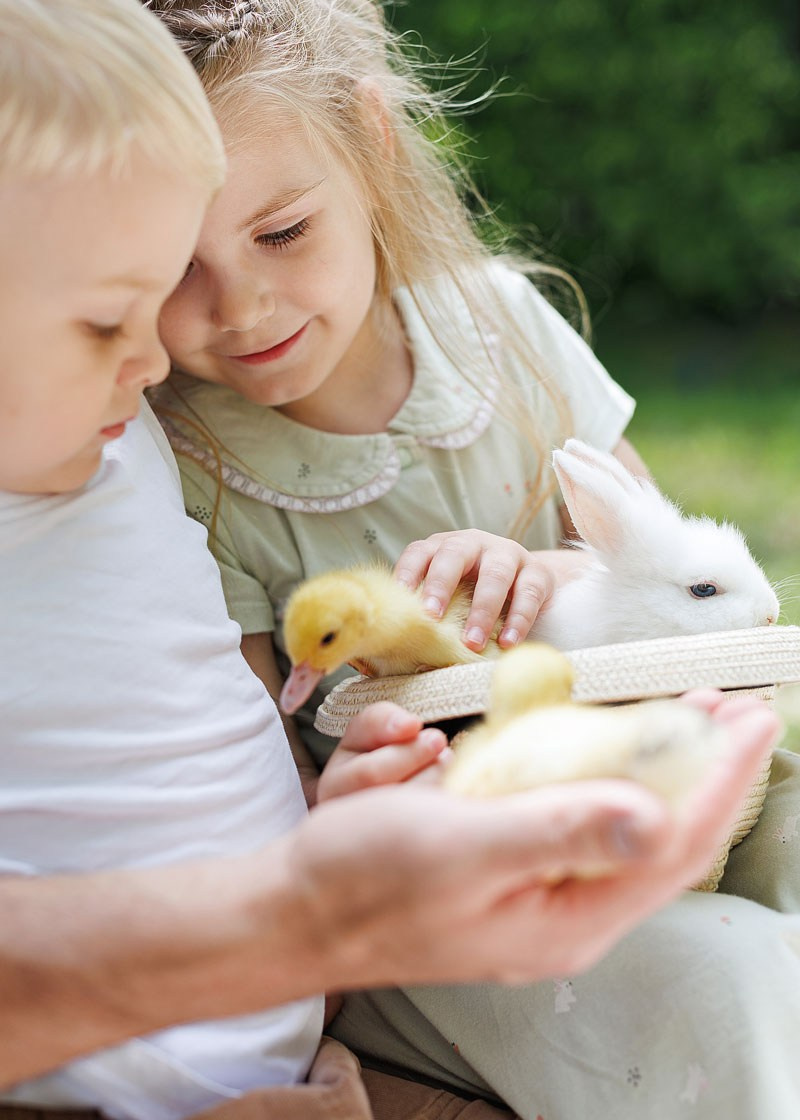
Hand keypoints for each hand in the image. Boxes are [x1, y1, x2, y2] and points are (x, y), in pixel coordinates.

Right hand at [287, 695, 777, 987]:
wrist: (289, 908)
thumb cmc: (366, 883)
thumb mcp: (463, 849)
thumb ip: (560, 832)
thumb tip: (654, 818)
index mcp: (567, 915)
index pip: (672, 842)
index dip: (718, 776)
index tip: (751, 716)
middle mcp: (558, 900)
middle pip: (646, 819)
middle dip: (678, 755)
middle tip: (715, 699)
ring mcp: (525, 874)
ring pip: (582, 800)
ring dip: (568, 752)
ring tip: (551, 725)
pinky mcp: (492, 847)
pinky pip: (513, 790)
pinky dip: (479, 760)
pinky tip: (403, 761)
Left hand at [394, 529, 565, 651]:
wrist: (525, 583)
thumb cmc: (473, 595)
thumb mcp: (450, 597)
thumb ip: (428, 615)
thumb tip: (398, 656)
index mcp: (443, 547)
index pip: (419, 552)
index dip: (408, 572)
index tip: (399, 598)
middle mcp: (473, 544)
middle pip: (455, 554)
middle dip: (441, 584)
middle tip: (432, 616)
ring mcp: (507, 554)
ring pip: (495, 574)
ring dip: (482, 609)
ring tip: (472, 641)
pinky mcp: (537, 573)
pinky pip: (529, 593)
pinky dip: (519, 620)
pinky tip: (507, 642)